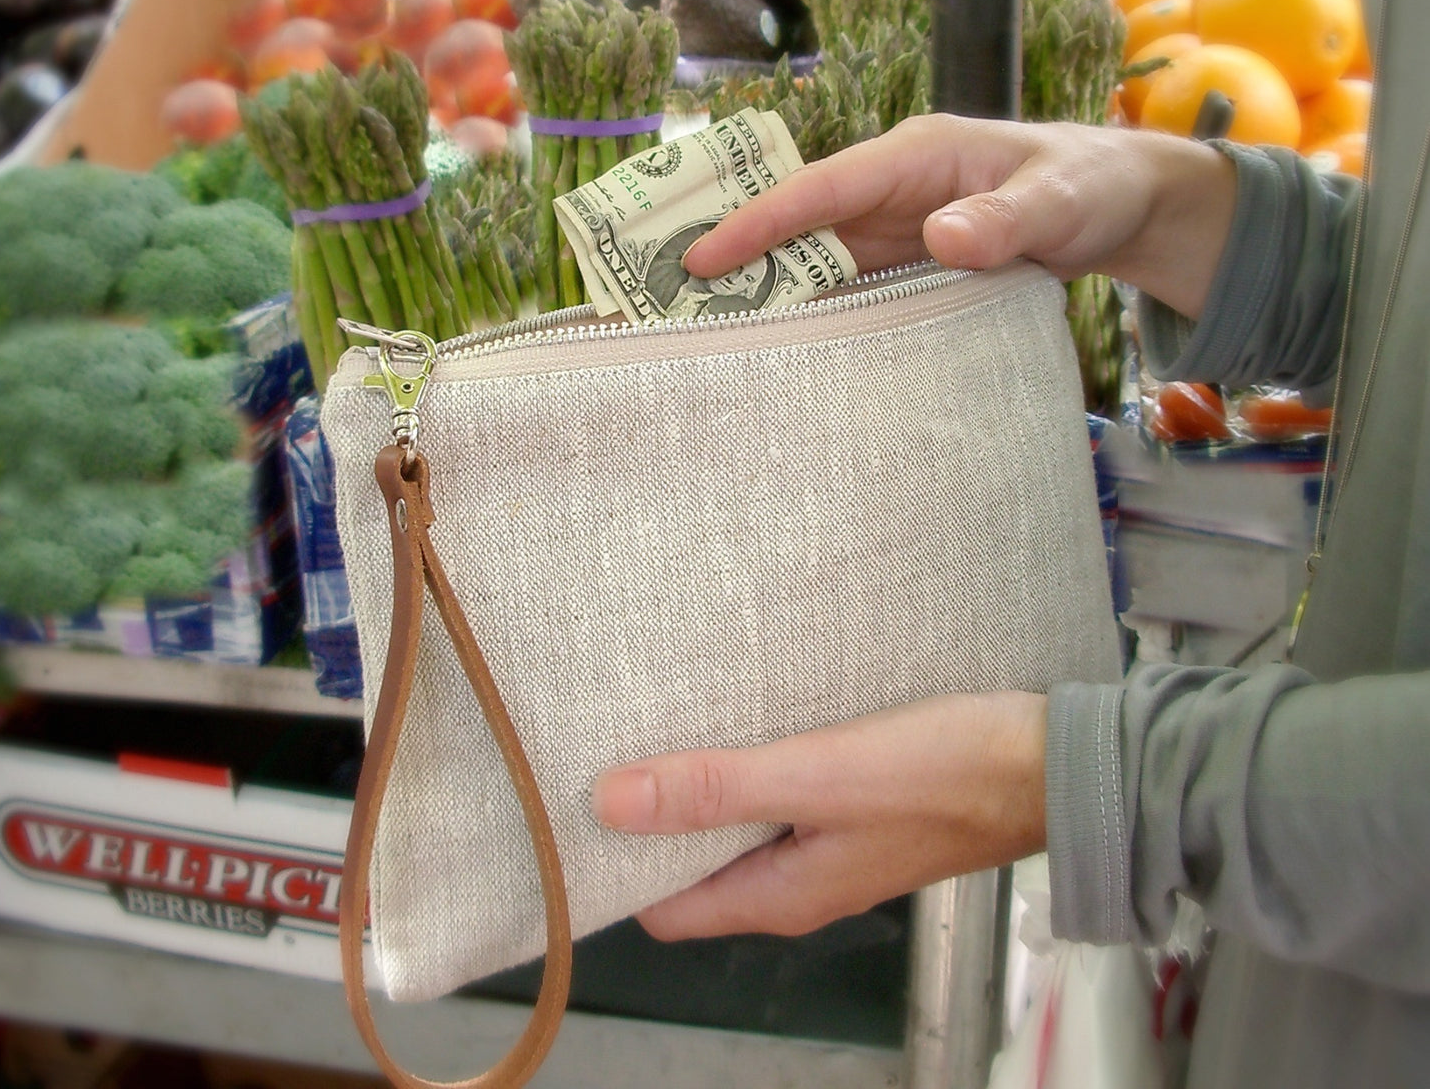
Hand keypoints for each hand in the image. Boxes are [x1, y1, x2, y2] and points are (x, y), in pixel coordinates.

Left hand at [592, 691, 1047, 940]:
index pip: (665, 909)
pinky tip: (738, 716)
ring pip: (736, 829)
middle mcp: (798, 882)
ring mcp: (828, 845)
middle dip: (652, 820)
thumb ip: (717, 789)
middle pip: (695, 868)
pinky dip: (749, 768)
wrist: (1048, 763)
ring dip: (701, 789)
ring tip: (659, 724)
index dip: (618, 868)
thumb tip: (611, 801)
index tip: (577, 813)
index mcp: (780, 894)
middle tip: (607, 749)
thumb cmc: (942, 773)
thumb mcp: (816, 776)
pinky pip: (778, 798)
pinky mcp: (854, 807)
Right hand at [685, 113, 1236, 320]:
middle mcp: (890, 187)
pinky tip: (773, 341)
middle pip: (797, 221)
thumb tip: (942, 237)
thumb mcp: (1060, 200)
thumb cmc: (1088, 186)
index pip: (822, 186)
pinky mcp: (903, 258)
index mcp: (914, 155)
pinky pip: (843, 282)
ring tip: (698, 326)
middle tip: (663, 295)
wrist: (1117, 204)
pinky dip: (806, 306)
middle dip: (734, 250)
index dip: (760, 220)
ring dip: (761, 286)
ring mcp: (893, 224)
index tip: (704, 256)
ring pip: (811, 255)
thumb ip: (1007, 220)